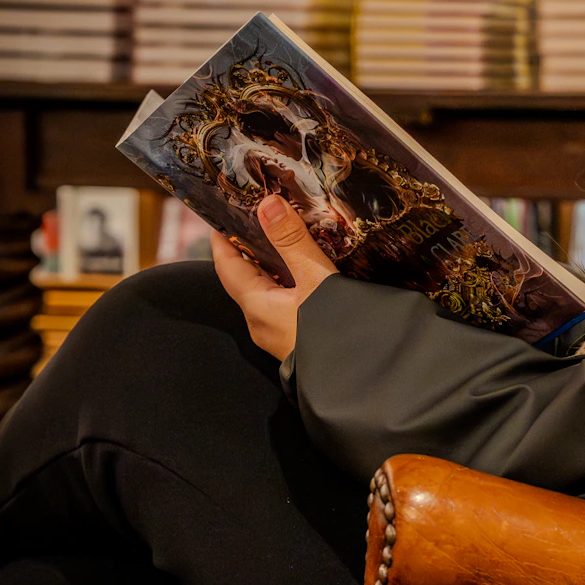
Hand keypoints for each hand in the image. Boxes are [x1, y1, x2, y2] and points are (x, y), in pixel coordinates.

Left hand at [212, 195, 337, 360]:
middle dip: (248, 247)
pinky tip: (306, 272)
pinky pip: (283, 303)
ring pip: (265, 291)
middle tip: (259, 217)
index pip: (226, 265)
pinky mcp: (296, 340)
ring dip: (270, 265)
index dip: (222, 238)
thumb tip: (267, 204)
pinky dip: (287, 282)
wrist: (362, 380)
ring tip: (284, 238)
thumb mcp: (315, 278)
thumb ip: (292, 241)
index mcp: (256, 306)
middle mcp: (261, 322)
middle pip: (244, 278)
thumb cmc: (335, 332)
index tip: (223, 212)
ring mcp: (278, 334)